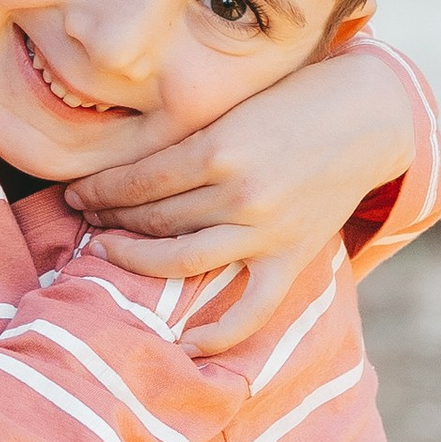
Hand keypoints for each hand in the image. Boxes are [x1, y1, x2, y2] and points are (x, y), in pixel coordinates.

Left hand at [63, 44, 414, 359]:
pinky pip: (251, 310)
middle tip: (84, 218)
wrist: (366, 116)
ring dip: (135, 260)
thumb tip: (124, 166)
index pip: (137, 182)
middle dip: (109, 219)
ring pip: (180, 259)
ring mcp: (266, 232)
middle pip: (152, 218)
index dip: (98, 191)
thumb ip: (187, 137)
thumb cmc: (291, 99)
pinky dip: (218, 334)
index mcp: (219, 148)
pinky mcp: (291, 258)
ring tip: (107, 252)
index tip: (74, 194)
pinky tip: (185, 342)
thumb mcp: (232, 105)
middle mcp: (239, 195)